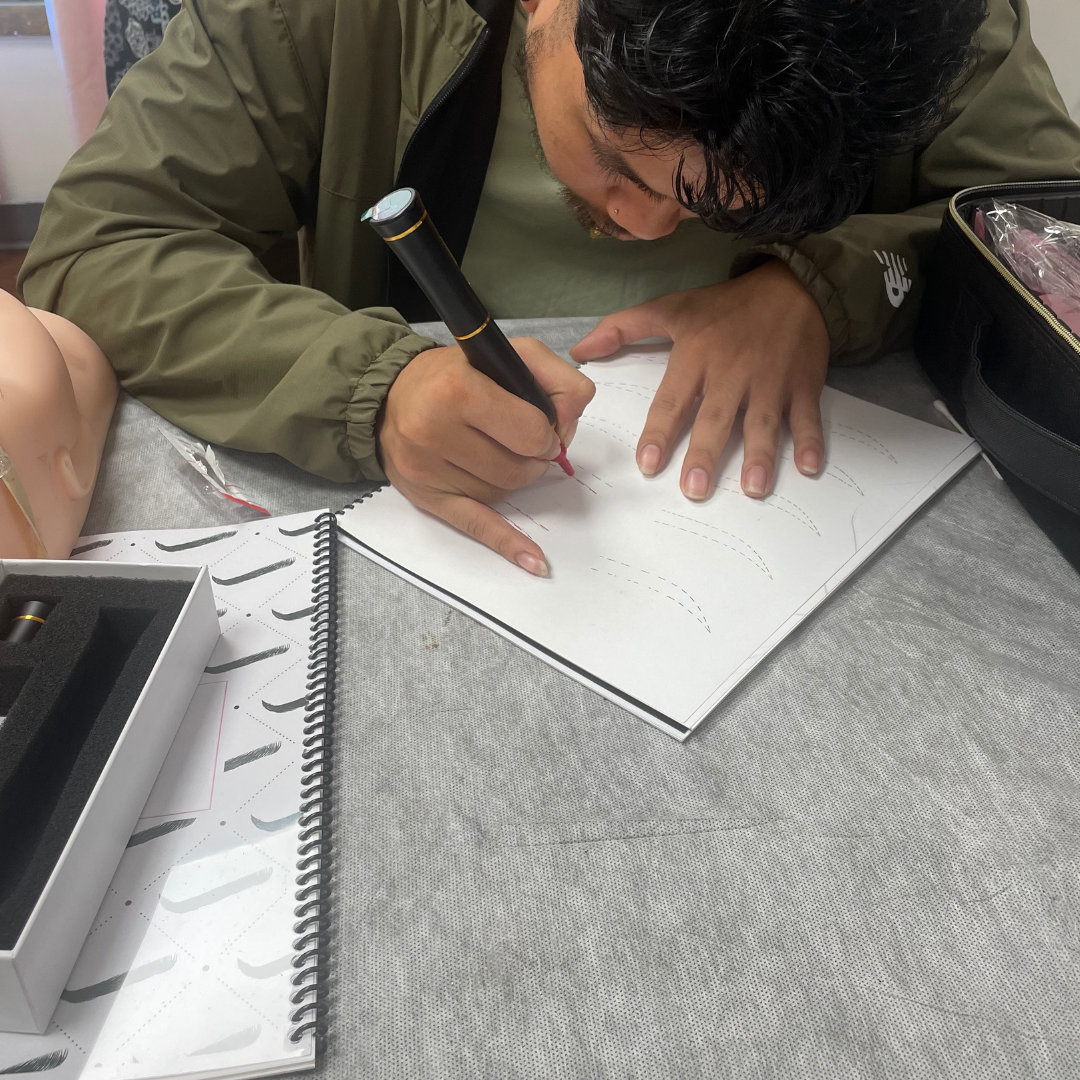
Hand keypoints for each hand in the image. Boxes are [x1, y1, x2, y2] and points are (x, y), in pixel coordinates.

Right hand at [378, 337, 594, 574]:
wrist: (390, 396)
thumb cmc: (456, 375)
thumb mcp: (512, 354)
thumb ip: (559, 381)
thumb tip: (568, 430)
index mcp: (457, 390)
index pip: (532, 432)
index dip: (546, 432)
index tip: (538, 425)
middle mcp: (434, 430)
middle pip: (520, 468)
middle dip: (533, 457)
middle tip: (521, 441)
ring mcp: (428, 470)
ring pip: (504, 493)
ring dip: (513, 477)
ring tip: (497, 453)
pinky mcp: (427, 498)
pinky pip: (476, 526)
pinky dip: (508, 545)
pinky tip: (534, 562)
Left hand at [570, 260, 828, 499]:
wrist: (793, 283)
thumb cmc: (725, 305)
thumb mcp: (672, 308)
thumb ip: (624, 329)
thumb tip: (580, 350)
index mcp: (697, 354)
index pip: (673, 400)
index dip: (660, 432)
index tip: (648, 464)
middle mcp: (732, 370)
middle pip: (716, 417)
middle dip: (705, 453)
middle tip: (694, 489)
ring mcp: (770, 379)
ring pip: (763, 421)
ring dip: (759, 455)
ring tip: (752, 489)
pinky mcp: (804, 383)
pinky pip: (806, 415)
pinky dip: (810, 440)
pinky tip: (808, 467)